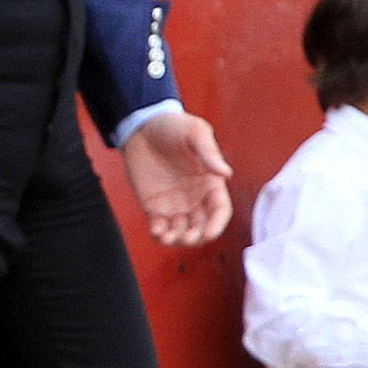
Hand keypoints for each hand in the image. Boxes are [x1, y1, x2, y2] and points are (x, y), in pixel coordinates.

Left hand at [121, 112, 232, 247]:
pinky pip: (160, 227)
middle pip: (202, 227)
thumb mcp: (195, 132)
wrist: (141, 126)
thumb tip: (226, 173)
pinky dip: (159, 234)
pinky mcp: (154, 206)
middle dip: (197, 238)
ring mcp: (175, 204)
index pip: (220, 210)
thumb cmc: (173, 126)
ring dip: (178, 240)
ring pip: (182, 232)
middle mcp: (195, 198)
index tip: (210, 232)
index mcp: (210, 183)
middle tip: (188, 237)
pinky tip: (156, 230)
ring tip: (169, 238)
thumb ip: (209, 153)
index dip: (218, 224)